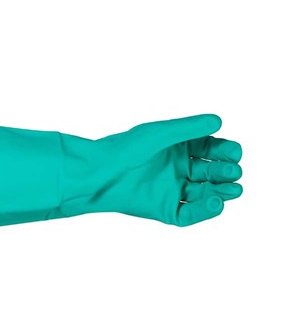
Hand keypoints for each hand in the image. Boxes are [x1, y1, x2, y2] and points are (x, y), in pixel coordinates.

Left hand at [94, 114, 242, 225]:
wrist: (99, 173)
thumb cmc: (125, 148)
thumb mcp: (159, 134)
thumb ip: (188, 128)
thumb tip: (219, 120)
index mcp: (179, 148)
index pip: (211, 149)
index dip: (225, 151)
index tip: (235, 152)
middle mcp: (179, 169)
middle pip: (211, 172)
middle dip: (225, 172)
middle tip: (233, 171)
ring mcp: (173, 190)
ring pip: (205, 194)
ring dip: (221, 192)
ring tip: (234, 190)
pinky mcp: (165, 210)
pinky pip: (189, 213)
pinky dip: (204, 211)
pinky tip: (216, 204)